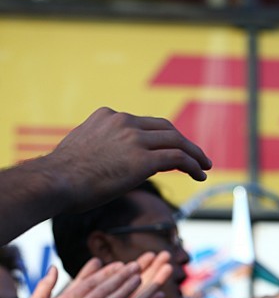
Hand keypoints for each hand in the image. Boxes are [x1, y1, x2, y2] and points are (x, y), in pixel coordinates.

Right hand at [46, 107, 211, 212]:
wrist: (54, 181)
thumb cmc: (60, 176)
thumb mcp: (81, 149)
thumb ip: (100, 148)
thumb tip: (108, 163)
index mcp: (108, 116)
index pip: (144, 124)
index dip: (161, 137)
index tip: (170, 149)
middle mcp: (123, 122)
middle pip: (165, 128)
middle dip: (183, 142)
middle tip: (197, 156)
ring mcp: (134, 139)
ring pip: (176, 141)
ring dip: (195, 154)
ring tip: (205, 166)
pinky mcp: (143, 159)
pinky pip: (178, 158)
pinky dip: (193, 165)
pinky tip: (200, 174)